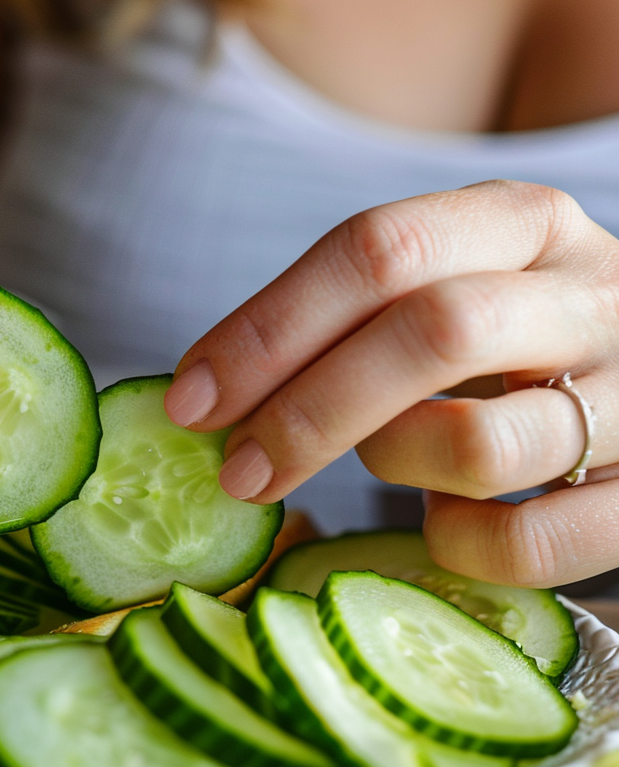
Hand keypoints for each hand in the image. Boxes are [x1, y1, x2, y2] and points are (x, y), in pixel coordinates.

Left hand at [163, 180, 618, 586]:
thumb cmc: (513, 340)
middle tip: (235, 469)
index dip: (268, 328)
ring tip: (383, 461)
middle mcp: (594, 294)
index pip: (379, 250)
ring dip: (394, 465)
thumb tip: (202, 397)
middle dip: (309, 409)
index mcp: (523, 222)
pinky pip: (529, 543)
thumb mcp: (446, 288)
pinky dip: (457, 544)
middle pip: (432, 332)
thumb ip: (347, 319)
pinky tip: (441, 521)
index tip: (190, 399)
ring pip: (480, 444)